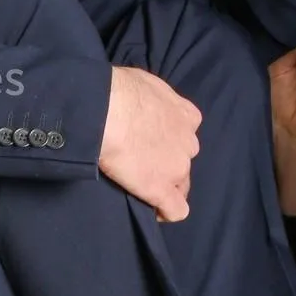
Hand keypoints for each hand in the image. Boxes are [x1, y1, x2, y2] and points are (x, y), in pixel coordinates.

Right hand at [100, 66, 201, 221]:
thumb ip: (153, 99)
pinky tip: (155, 211)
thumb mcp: (144, 83)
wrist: (107, 110)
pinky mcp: (162, 189)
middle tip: (140, 162)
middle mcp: (188, 142)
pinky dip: (166, 212)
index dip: (170, 141)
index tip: (151, 144)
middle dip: (167, 162)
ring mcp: (178, 168)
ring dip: (165, 185)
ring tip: (142, 186)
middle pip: (184, 159)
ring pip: (181, 184)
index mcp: (186, 115)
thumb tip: (141, 102)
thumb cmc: (119, 90)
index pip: (186, 134)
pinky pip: (176, 210)